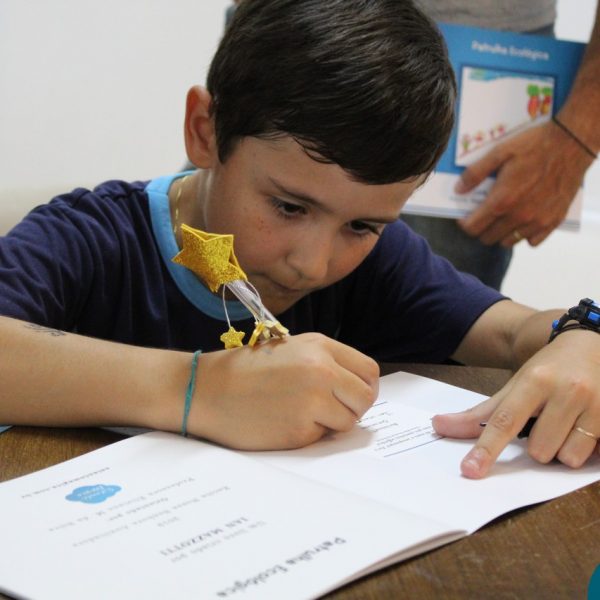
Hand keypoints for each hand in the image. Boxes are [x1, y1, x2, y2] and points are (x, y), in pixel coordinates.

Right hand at [188, 332, 378, 449]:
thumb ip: (326, 362)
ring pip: (349, 421)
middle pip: (366, 397)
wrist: (207, 389)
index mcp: (320, 347)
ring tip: (302, 414)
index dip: (363, 387)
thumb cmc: (246, 370)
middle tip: (331, 411)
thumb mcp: (292, 349)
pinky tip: (284, 423)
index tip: (351, 396)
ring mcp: (312, 400)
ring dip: (332, 424)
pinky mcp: (299, 429)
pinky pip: (322, 437)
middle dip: (354, 408)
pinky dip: (309, 435)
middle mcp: (321, 370)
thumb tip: (357, 389)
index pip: (369, 371)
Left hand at [432, 329, 599, 477]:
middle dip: (540, 445)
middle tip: (547, 423)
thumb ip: (478, 413)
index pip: (504, 421)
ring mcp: (599, 403)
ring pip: (570, 458)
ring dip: (566, 449)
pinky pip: (598, 456)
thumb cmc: (548, 370)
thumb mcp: (513, 386)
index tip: (470, 470)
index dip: (486, 449)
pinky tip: (588, 426)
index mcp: (535, 380)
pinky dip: (591, 449)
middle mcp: (568, 389)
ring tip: (569, 424)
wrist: (592, 344)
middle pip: (540, 451)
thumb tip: (438, 426)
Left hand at [456, 121, 592, 246]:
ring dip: (501, 233)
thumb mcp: (499, 152)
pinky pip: (531, 241)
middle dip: (481, 228)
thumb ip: (475, 173)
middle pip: (488, 238)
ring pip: (508, 242)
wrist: (572, 144)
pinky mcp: (553, 222)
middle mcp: (518, 216)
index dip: (465, 223)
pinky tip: (523, 220)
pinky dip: (524, 235)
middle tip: (483, 215)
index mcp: (501, 201)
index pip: (473, 228)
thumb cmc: (534, 145)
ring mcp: (537, 221)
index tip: (466, 217)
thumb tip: (458, 190)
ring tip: (502, 218)